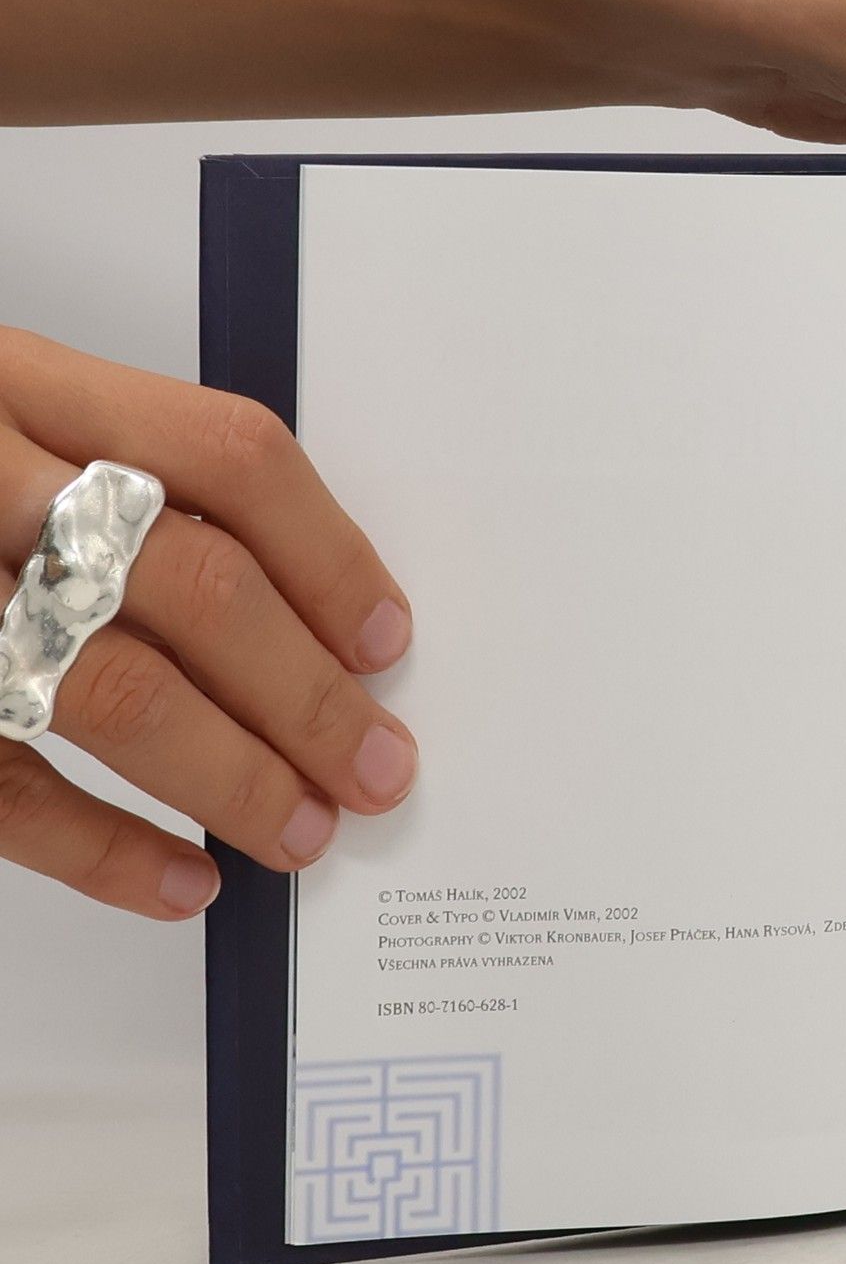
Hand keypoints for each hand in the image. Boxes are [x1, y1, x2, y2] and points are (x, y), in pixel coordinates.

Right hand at [0, 330, 416, 918]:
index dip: (330, 557)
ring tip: (306, 832)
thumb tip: (309, 616)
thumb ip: (122, 475)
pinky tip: (182, 884)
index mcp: (18, 380)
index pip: (227, 457)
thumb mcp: (1, 413)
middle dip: (307, 695)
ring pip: (107, 687)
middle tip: (381, 769)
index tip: (389, 642)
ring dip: (230, 774)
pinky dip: (100, 850)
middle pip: (192, 583)